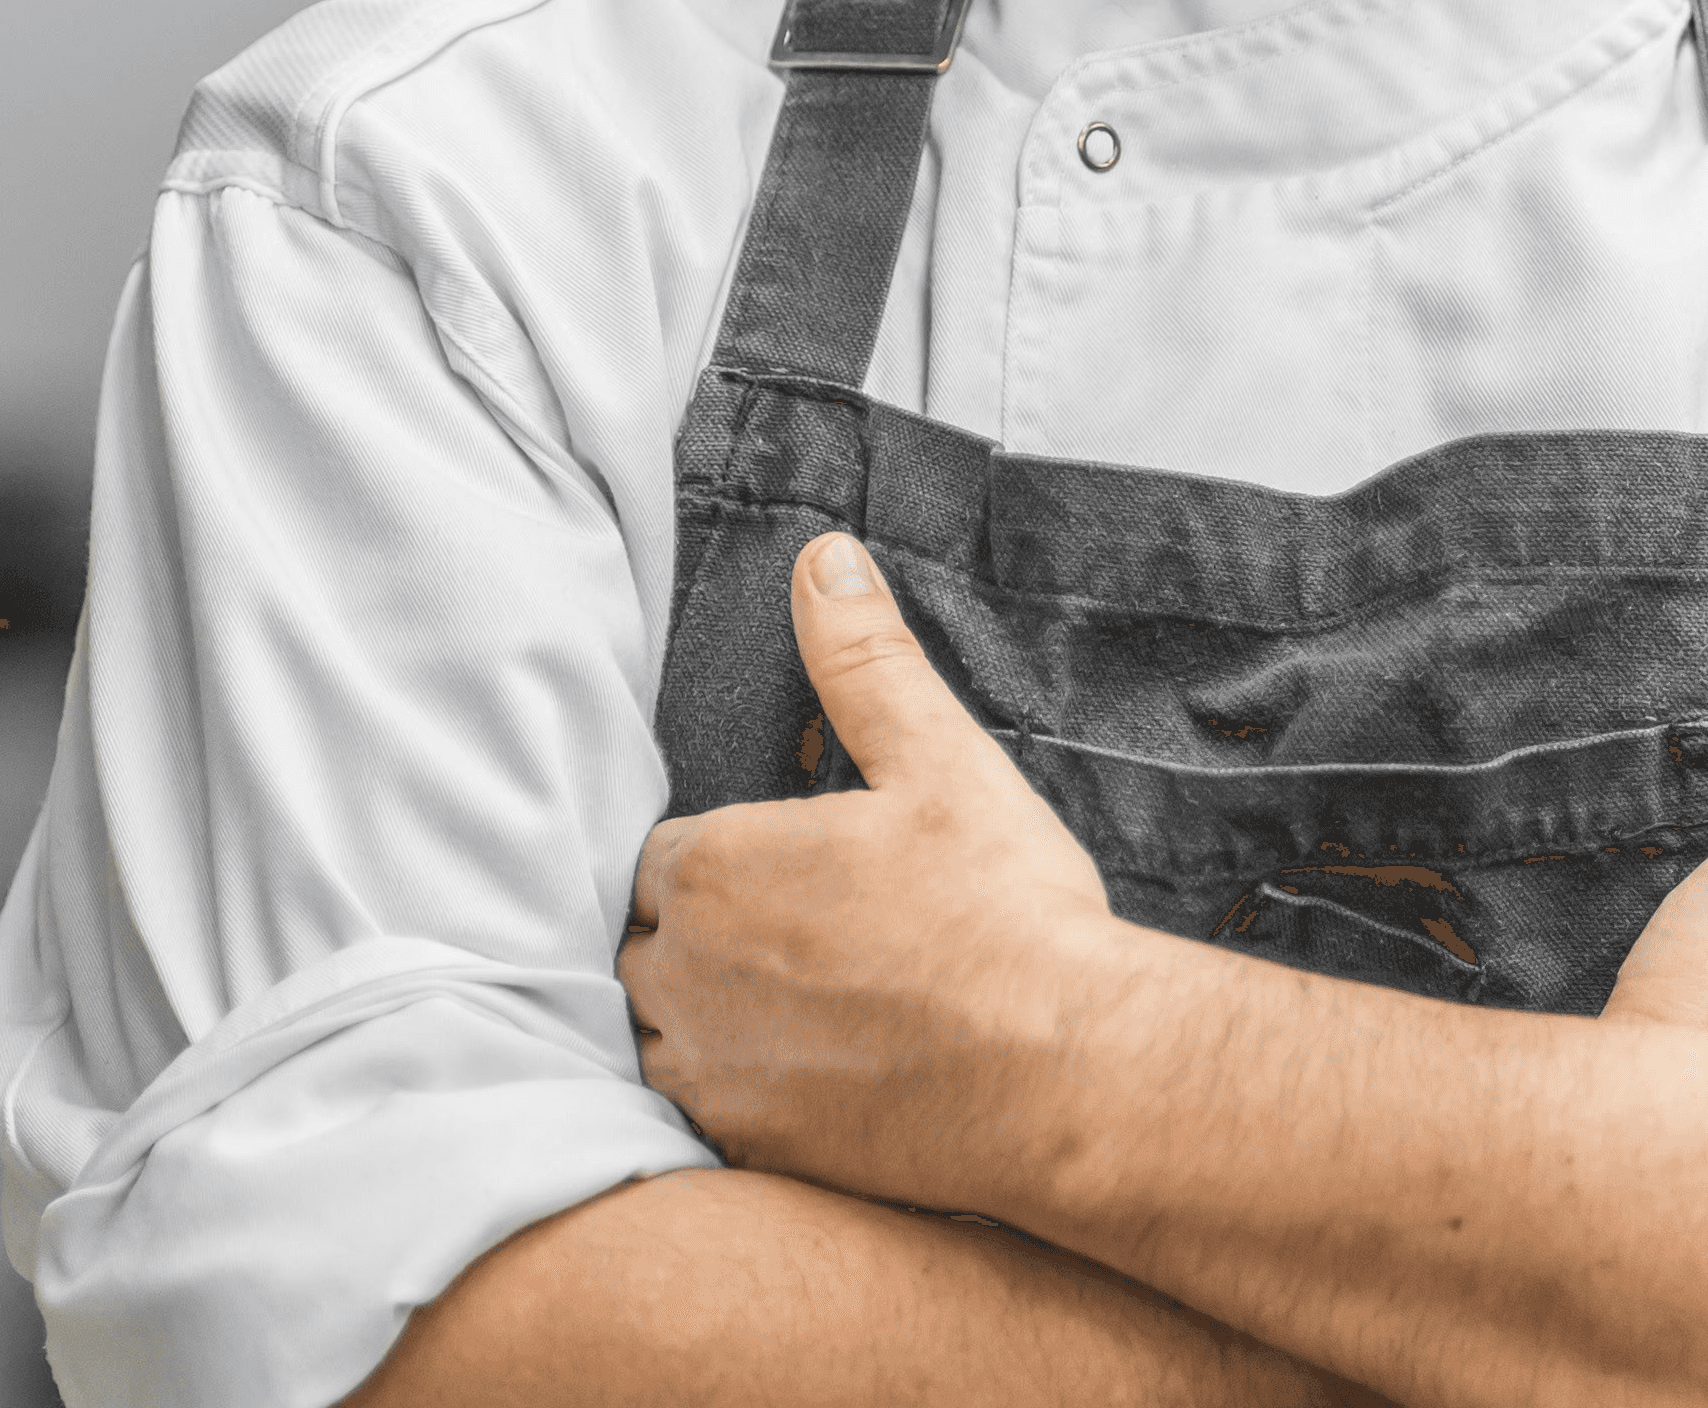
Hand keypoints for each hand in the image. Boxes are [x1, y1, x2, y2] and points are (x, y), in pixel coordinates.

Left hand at [624, 535, 1130, 1207]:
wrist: (1062, 1073)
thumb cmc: (1003, 913)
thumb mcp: (940, 759)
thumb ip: (865, 659)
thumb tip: (823, 561)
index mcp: (718, 867)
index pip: (664, 851)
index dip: (720, 851)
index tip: (780, 861)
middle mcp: (687, 973)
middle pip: (646, 939)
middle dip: (697, 926)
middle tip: (790, 923)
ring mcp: (712, 1070)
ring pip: (657, 1028)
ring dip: (699, 1008)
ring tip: (789, 995)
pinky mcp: (748, 1145)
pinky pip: (698, 1109)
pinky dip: (731, 1085)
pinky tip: (804, 1067)